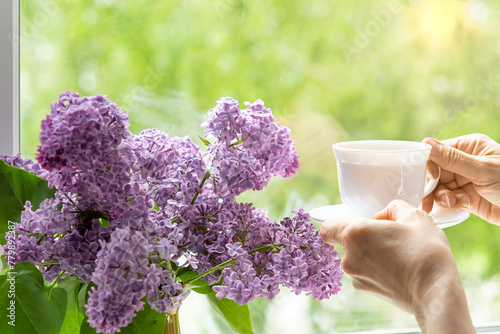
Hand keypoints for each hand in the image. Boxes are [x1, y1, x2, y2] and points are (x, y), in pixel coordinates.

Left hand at [320, 200, 474, 333]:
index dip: (337, 223)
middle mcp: (349, 255)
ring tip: (397, 254)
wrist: (436, 293)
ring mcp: (355, 275)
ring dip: (369, 253)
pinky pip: (364, 272)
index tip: (355, 223)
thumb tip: (383, 216)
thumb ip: (394, 208)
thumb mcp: (415, 217)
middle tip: (387, 237)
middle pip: (344, 241)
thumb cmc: (426, 253)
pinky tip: (397, 268)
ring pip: (355, 257)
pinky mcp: (366, 289)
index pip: (326, 227)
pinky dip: (375, 268)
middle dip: (362, 237)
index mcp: (355, 233)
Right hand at [422, 134, 499, 224]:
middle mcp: (465, 162)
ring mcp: (466, 181)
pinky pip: (448, 200)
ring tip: (450, 203)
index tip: (426, 179)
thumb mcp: (482, 170)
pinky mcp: (468, 199)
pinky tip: (459, 206)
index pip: (438, 152)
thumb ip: (452, 159)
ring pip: (440, 188)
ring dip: (441, 197)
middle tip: (426, 199)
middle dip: (432, 185)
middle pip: (435, 172)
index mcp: (469, 147)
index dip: (428, 165)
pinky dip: (449, 204)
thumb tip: (425, 143)